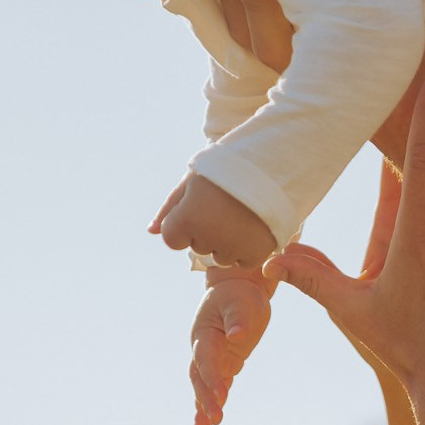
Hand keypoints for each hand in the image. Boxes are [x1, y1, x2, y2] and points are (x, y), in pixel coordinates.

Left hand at [155, 173, 279, 270]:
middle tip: (226, 206)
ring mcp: (233, 247)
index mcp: (186, 218)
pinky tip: (255, 226)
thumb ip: (169, 209)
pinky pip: (245, 261)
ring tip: (242, 215)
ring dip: (228, 243)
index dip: (185, 223)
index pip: (172, 239)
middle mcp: (207, 237)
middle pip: (199, 247)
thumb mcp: (192, 182)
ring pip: (222, 257)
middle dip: (208, 232)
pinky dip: (249, 249)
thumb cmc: (227, 169)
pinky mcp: (257, 253)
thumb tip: (151, 231)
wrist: (274, 164)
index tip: (201, 206)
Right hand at [187, 267, 274, 424]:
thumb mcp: (242, 303)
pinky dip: (211, 404)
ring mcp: (211, 358)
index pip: (206, 360)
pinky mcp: (222, 364)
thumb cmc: (240, 295)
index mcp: (204, 333)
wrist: (236, 290)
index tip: (221, 397)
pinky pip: (214, 387)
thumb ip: (239, 321)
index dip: (212, 378)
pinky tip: (209, 424)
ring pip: (202, 386)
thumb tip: (237, 336)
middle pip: (199, 377)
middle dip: (205, 400)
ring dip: (203, 407)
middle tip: (215, 420)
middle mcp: (202, 348)